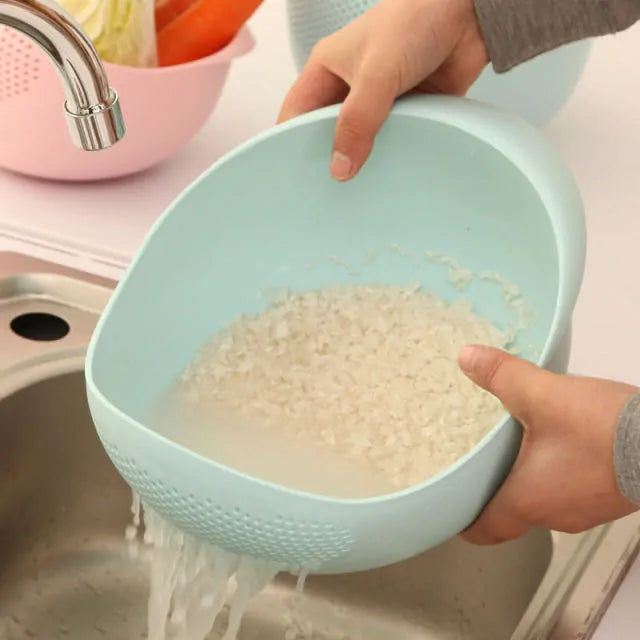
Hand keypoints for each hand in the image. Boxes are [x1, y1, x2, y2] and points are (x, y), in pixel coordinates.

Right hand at [278, 0, 487, 180]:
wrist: (469, 14)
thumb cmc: (415, 20)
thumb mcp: (376, 73)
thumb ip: (357, 122)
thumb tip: (340, 168)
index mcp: (326, 69)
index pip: (296, 113)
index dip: (290, 143)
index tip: (294, 178)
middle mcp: (349, 87)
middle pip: (327, 132)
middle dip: (327, 158)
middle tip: (326, 193)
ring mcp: (378, 101)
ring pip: (361, 141)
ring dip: (362, 161)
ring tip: (356, 193)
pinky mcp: (407, 111)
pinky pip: (392, 141)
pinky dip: (391, 156)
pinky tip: (388, 178)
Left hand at [457, 345, 638, 544]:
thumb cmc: (602, 429)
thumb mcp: (543, 395)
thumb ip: (502, 376)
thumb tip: (466, 356)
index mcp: (528, 501)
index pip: (485, 529)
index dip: (463, 520)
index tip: (449, 505)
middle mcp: (555, 515)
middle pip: (512, 513)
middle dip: (492, 489)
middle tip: (473, 463)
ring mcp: (587, 510)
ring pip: (543, 500)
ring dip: (526, 478)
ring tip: (510, 446)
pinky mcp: (610, 496)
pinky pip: (570, 490)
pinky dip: (555, 472)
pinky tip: (555, 442)